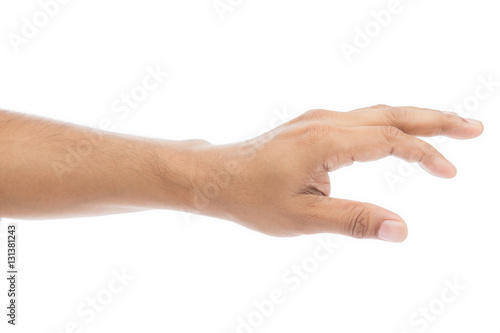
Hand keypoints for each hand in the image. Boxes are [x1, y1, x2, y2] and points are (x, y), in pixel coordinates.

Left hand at [189, 105, 483, 240]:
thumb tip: (401, 230)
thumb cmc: (251, 197)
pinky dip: (389, 124)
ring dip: (414, 119)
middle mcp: (325, 122)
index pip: (390, 141)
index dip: (424, 154)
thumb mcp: (301, 217)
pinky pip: (361, 119)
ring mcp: (318, 120)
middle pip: (392, 114)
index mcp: (326, 141)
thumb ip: (352, 220)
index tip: (449, 171)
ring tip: (448, 127)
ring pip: (377, 113)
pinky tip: (399, 135)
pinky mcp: (312, 126)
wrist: (216, 177)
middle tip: (473, 128)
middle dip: (435, 120)